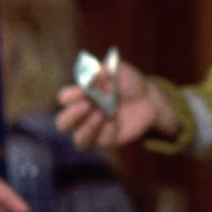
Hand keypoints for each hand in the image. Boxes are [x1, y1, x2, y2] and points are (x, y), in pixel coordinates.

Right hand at [55, 58, 175, 149]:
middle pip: (62, 123)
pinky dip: (108, 131)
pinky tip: (116, 122)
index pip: (64, 98)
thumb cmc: (128, 82)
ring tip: (102, 115)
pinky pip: (102, 141)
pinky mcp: (108, 139)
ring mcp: (94, 129)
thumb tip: (91, 77)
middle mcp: (83, 115)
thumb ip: (104, 71)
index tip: (86, 90)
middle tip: (88, 105)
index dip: (72, 95)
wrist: (148, 98)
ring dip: (88, 128)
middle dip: (72, 116)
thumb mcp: (118, 70)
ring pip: (79, 140)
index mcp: (80, 96)